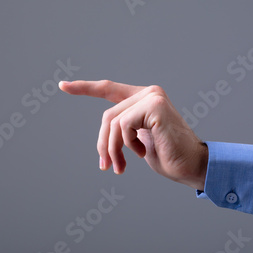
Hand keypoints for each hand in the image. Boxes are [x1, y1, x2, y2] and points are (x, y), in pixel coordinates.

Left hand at [59, 80, 207, 190]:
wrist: (191, 167)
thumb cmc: (166, 156)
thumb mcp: (137, 141)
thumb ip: (122, 130)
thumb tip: (103, 139)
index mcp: (142, 98)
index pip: (108, 89)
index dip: (84, 87)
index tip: (62, 85)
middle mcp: (148, 93)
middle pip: (107, 116)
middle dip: (103, 143)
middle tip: (106, 166)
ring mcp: (152, 97)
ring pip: (112, 122)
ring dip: (112, 149)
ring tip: (121, 165)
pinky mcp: (154, 106)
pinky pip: (123, 125)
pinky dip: (127, 144)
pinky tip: (141, 152)